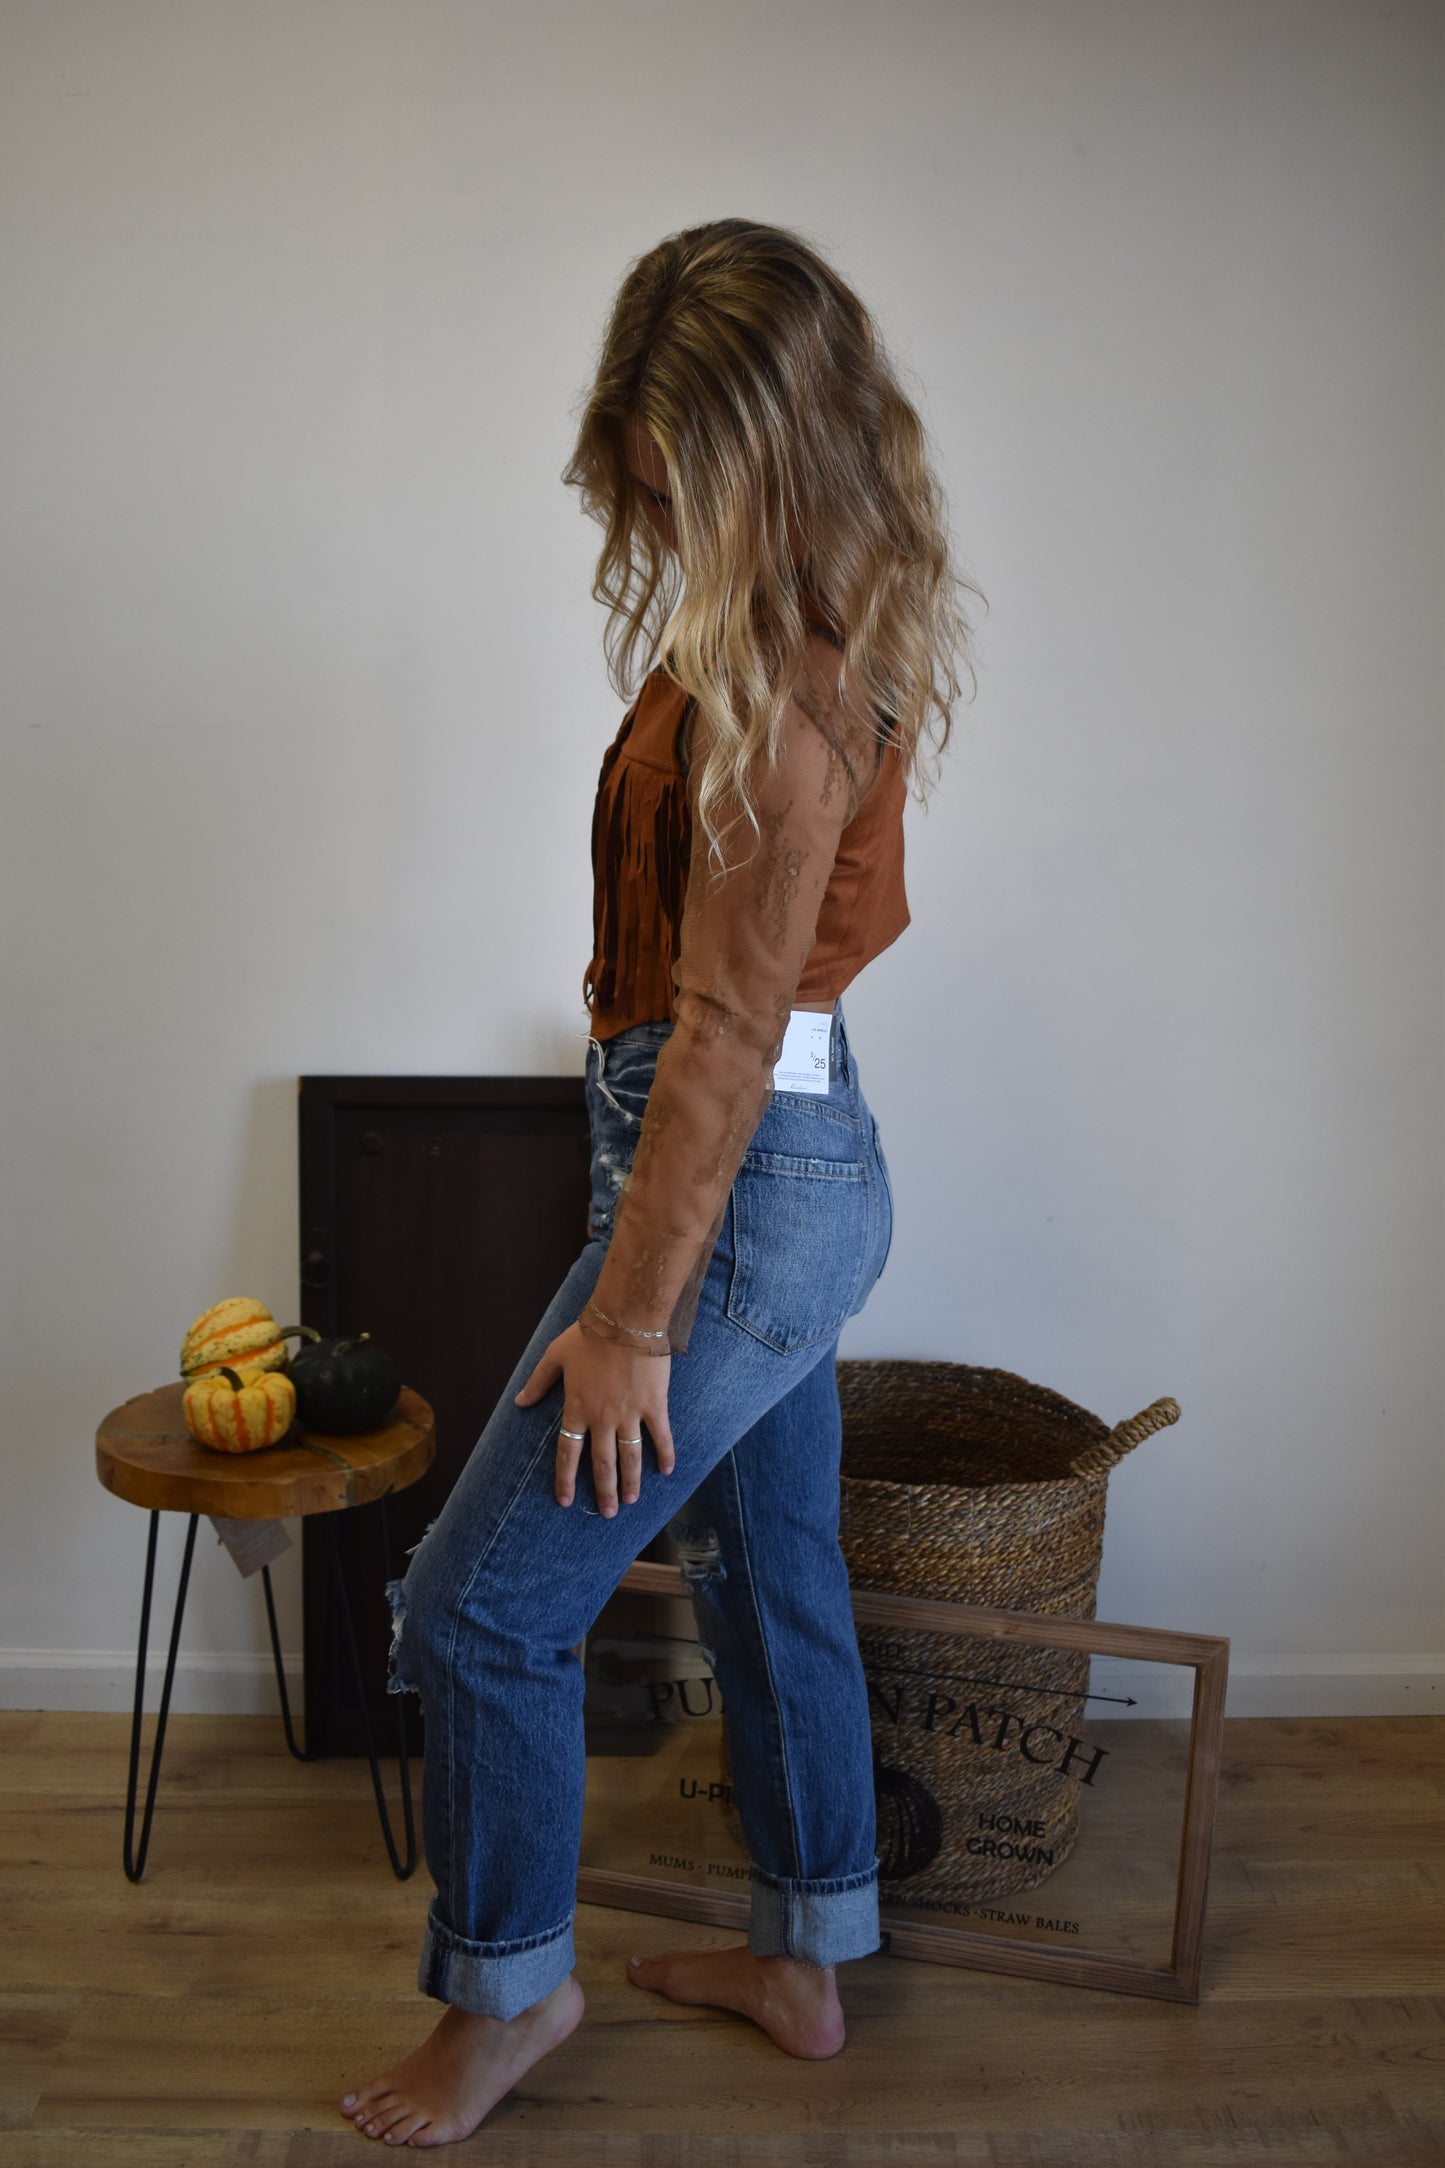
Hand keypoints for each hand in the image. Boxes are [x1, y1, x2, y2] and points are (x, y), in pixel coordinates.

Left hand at [514, 1319, 675, 1514]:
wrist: (626, 1320)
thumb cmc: (588, 1336)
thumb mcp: (555, 1356)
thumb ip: (538, 1382)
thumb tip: (519, 1402)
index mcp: (577, 1409)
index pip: (568, 1454)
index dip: (565, 1480)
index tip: (565, 1501)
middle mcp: (602, 1419)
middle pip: (602, 1464)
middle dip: (603, 1492)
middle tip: (607, 1513)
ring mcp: (630, 1414)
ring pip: (630, 1458)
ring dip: (630, 1482)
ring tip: (631, 1500)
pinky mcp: (654, 1406)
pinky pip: (661, 1436)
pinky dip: (665, 1454)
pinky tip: (667, 1471)